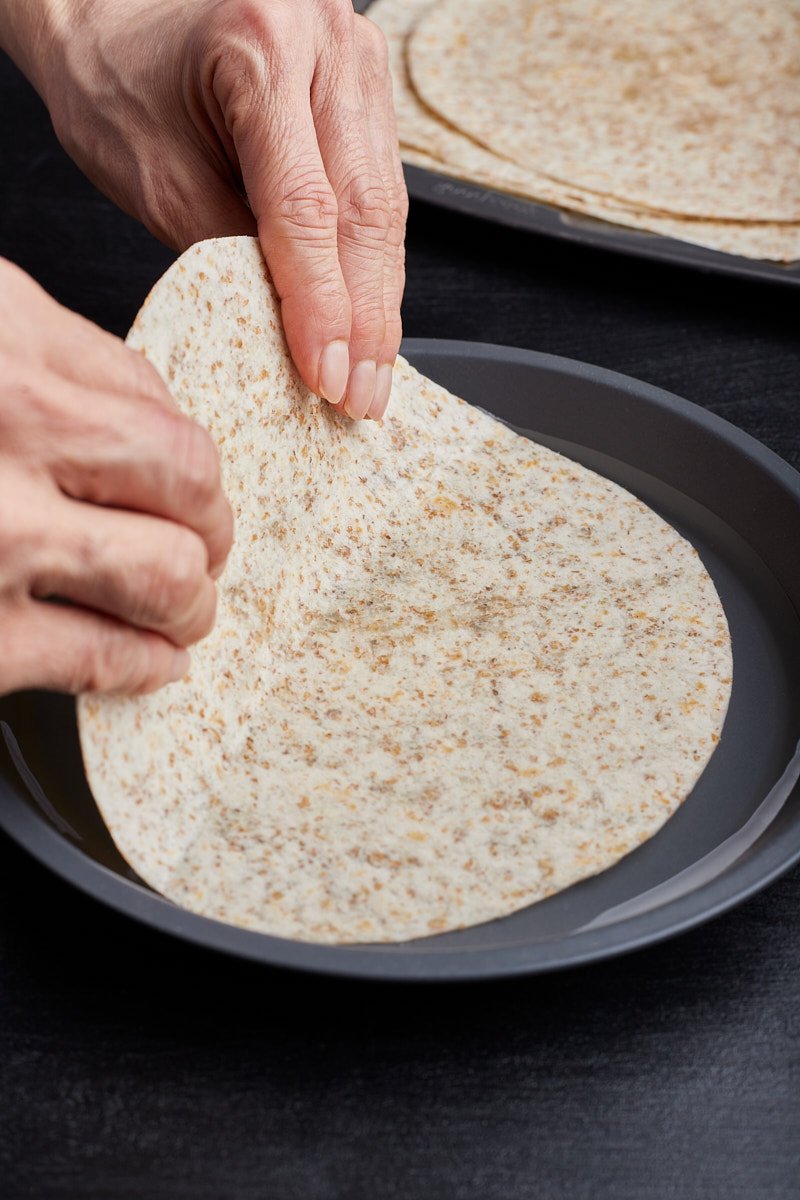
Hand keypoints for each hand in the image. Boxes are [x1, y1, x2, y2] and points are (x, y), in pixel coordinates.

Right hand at [0, 259, 233, 695]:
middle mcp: (14, 418)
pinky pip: (104, 656)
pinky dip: (141, 666)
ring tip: (186, 612)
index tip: (185, 478)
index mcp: (5, 333)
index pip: (145, 389)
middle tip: (209, 545)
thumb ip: (34, 364)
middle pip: (184, 474)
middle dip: (211, 522)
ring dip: (190, 601)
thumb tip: (122, 409)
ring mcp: (2, 532)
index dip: (179, 444)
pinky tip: (146, 664)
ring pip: (168, 570)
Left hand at [7, 0, 407, 419]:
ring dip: (379, 301)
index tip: (326, 375)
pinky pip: (382, 190)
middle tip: (360, 395)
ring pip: (386, 207)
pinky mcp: (363, 88)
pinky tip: (369, 314)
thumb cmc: (117, 79)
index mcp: (262, 46)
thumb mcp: (155, 176)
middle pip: (365, 211)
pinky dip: (374, 263)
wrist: (115, 16)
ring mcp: (354, 60)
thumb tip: (292, 326)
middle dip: (365, 320)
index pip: (308, 208)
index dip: (321, 305)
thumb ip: (227, 249)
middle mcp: (325, 42)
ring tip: (370, 373)